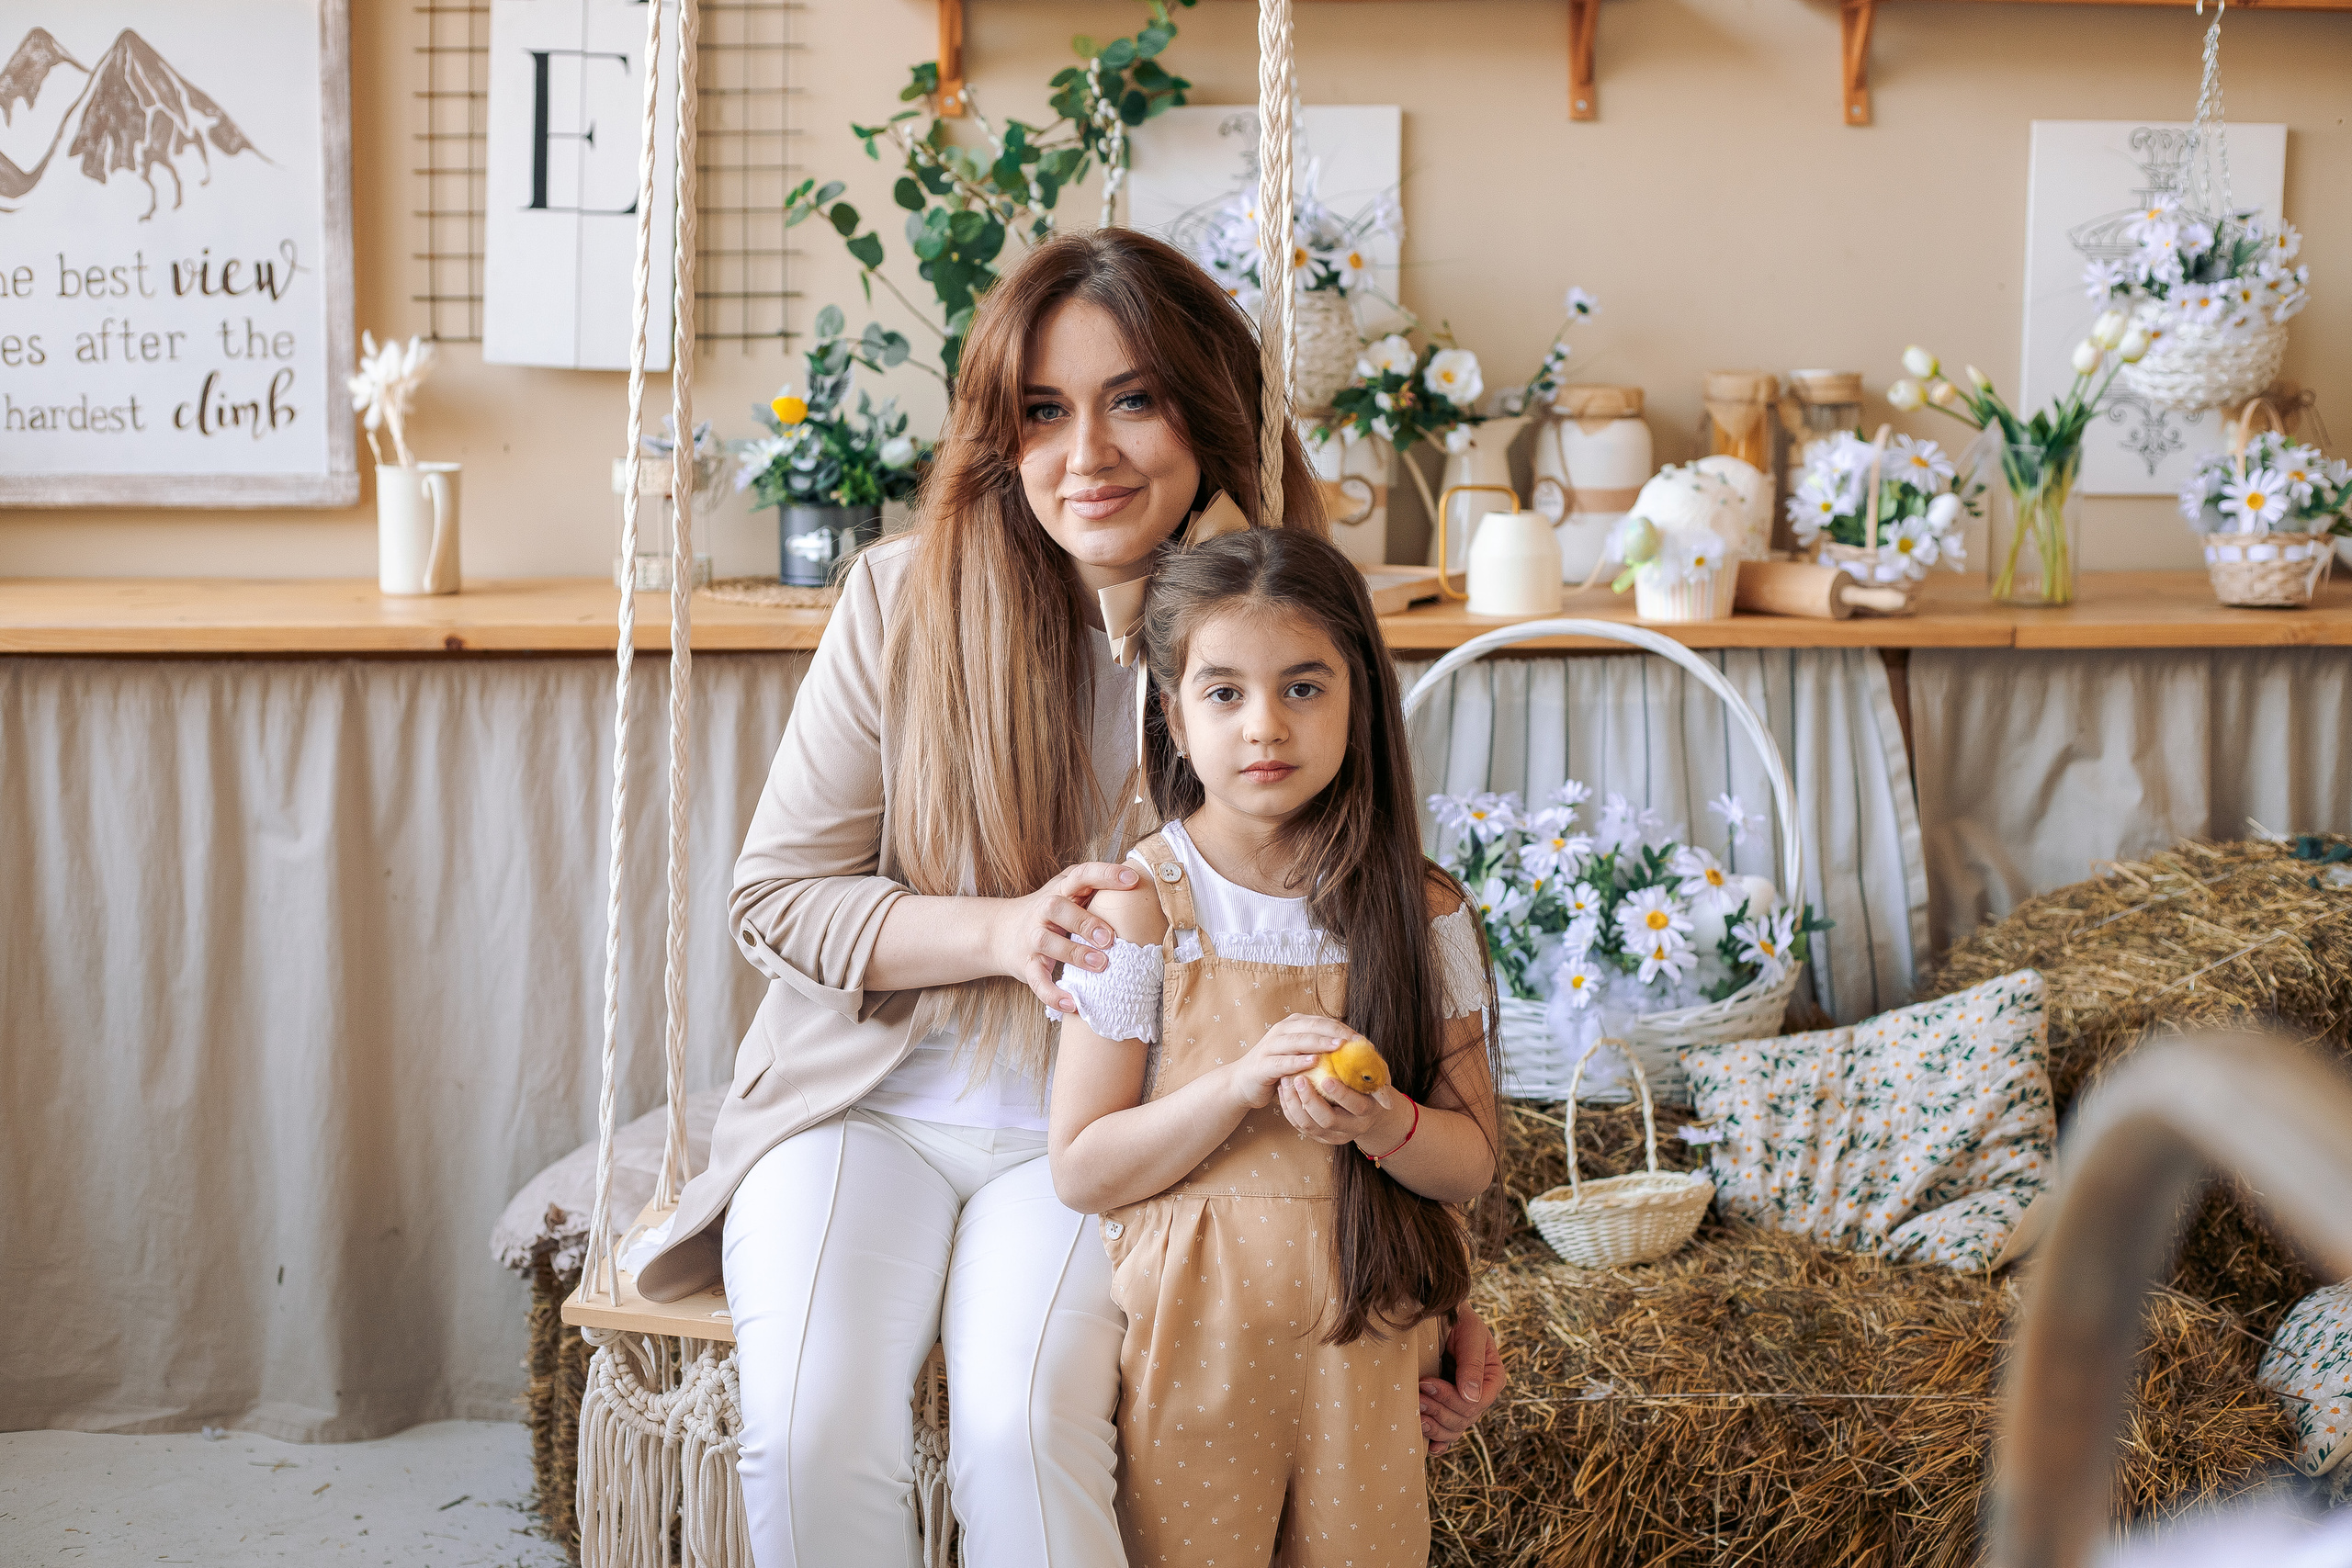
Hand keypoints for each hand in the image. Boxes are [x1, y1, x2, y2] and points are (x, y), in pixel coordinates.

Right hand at [998, 862, 1141, 1012]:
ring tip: (1101, 965)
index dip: (1106, 875)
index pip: (1082, 874)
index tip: (1132, 881)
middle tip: (1111, 938)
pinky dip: (1052, 993)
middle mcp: (1043, 910)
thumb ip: (1098, 890)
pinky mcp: (1026, 964)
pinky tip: (1072, 1003)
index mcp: (1061, 889)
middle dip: (1085, 921)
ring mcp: (1032, 937)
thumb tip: (1145, 888)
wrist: (1002, 932)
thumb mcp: (1069, 893)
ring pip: (1047, 942)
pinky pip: (1037, 980)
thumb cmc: (1051, 912)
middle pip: (1057, 907)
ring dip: (1074, 954)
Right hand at [1229, 1014, 1354, 1110]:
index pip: (1323, 1022)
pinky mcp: (1262, 1064)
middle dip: (1335, 1032)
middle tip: (1356, 1041)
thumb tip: (1355, 1055)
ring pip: (1298, 1040)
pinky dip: (1298, 1061)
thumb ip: (1321, 1050)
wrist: (1243, 1083)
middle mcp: (1282, 1031)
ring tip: (1339, 1047)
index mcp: (1293, 1025)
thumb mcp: (1301, 1056)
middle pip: (1312, 1026)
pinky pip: (1282, 1061)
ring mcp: (1270, 1046)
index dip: (1344, 1029)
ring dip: (1320, 1043)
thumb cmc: (1279, 1069)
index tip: (1363, 1041)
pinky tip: (1313, 1062)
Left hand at [1276, 1071, 1401, 1149]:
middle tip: (1299, 1078)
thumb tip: (1356, 1041)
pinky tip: (1284, 1088)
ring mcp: (1332, 1134)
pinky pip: (1297, 1124)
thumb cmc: (1369, 1084)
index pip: (1356, 1105)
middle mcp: (1351, 1127)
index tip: (1326, 1078)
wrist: (1365, 1111)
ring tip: (1286, 1079)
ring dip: (1294, 1101)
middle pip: (1328, 1120)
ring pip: (1307, 1124)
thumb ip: (1367, 1062)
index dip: (1341, 1093)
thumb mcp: (1375, 1074)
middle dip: (1310, 1099)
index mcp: (1369, 1111)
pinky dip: (1288, 1106)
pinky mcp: (1317, 1135)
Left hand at [1421, 1306, 1506, 1455]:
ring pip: (1454, 1430)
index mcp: (1492, 1378)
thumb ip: (1472, 1362)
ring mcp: (1462, 1404)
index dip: (1451, 1398)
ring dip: (1434, 1426)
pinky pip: (1446, 1435)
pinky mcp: (1446, 1408)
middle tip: (1416, 1395)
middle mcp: (1480, 1395)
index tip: (1425, 1381)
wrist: (1437, 1315)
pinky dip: (1438, 1442)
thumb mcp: (1469, 1332)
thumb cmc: (1457, 1317)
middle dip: (1439, 1409)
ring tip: (1415, 1413)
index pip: (1477, 1403)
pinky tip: (1430, 1448)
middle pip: (1464, 1419)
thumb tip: (1471, 1396)